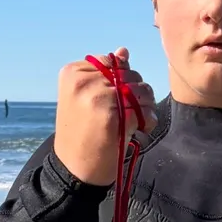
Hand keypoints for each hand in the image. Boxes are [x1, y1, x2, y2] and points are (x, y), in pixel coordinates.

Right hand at [53, 47, 156, 185]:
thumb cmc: (80, 133)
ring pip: (141, 90)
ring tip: (135, 121)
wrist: (73, 170)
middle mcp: (83, 82)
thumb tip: (124, 51)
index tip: (116, 100)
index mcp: (72, 73)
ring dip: (146, 107)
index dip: (122, 80)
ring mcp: (98, 98)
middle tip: (130, 113)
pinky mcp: (113, 116)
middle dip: (136, 93)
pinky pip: (144, 109)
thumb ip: (104, 74)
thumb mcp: (83, 98)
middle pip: (130, 74)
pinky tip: (139, 130)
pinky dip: (148, 120)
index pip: (114, 62)